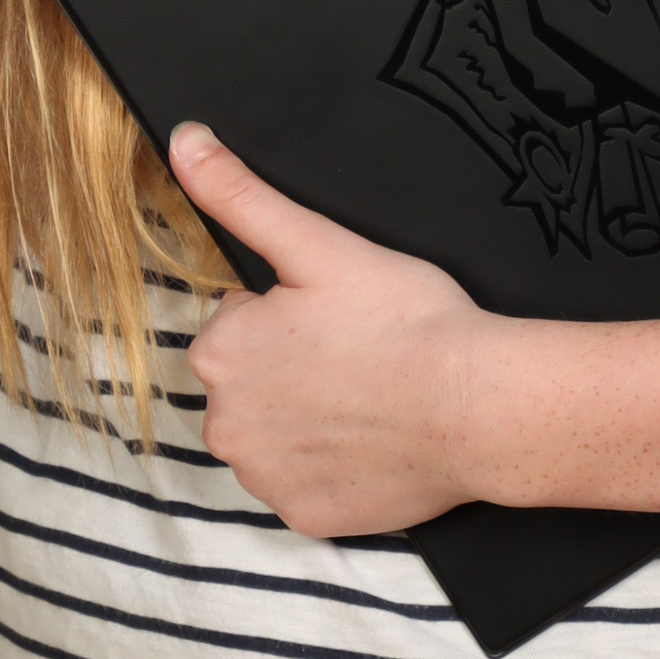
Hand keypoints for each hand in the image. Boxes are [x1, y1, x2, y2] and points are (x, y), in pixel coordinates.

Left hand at [171, 123, 491, 538]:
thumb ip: (240, 193)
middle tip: (357, 350)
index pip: (240, 321)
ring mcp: (266, 479)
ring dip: (309, 416)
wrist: (476, 405)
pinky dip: (334, 465)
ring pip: (277, 433)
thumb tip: (183, 140)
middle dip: (292, 365)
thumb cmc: (404, 319)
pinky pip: (307, 483)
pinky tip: (374, 439)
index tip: (338, 313)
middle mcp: (226, 426)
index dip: (292, 311)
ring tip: (370, 392)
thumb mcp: (316, 242)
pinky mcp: (307, 518)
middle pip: (252, 380)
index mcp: (219, 353)